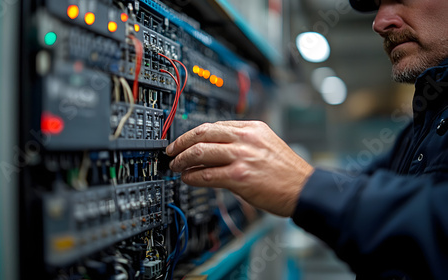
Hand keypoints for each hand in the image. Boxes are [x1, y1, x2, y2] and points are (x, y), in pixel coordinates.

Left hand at [166, 121, 313, 216]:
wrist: (305, 189)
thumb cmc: (288, 171)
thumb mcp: (267, 144)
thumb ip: (244, 141)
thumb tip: (216, 147)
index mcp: (252, 128)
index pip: (214, 125)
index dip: (193, 133)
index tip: (184, 140)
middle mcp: (246, 138)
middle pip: (202, 133)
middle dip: (181, 142)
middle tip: (171, 151)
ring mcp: (242, 156)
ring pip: (200, 152)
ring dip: (182, 160)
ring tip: (176, 166)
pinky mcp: (240, 176)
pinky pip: (207, 174)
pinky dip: (192, 176)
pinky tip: (187, 179)